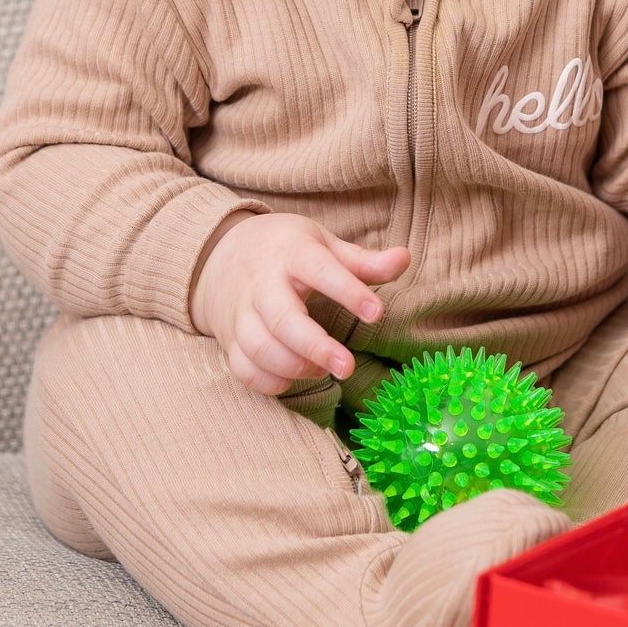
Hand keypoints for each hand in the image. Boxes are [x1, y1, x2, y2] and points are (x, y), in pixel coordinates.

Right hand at [190, 212, 410, 394]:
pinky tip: (293, 378)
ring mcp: (241, 313)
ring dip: (293, 366)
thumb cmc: (286, 251)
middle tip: (347, 367)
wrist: (221, 253)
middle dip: (316, 347)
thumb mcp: (322, 245)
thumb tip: (405, 258)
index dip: (348, 291)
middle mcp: (262, 283)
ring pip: (259, 347)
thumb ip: (363, 261)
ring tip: (322, 370)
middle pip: (283, 319)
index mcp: (292, 253)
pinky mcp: (230, 339)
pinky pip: (243, 368)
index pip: (320, 270)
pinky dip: (268, 381)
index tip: (376, 314)